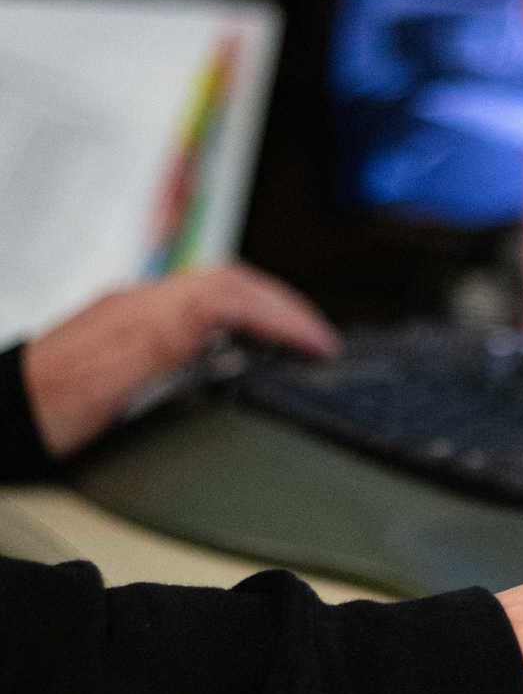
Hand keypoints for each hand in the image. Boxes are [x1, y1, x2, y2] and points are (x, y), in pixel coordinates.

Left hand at [21, 265, 340, 458]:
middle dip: (282, 306)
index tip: (319, 345)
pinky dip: (236, 320)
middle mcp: (142, 303)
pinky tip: (245, 345)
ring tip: (295, 339)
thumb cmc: (49, 410)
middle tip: (320, 341)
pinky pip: (197, 307)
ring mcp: (137, 312)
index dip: (282, 316)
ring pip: (214, 289)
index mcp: (144, 316)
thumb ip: (170, 352)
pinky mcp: (133, 328)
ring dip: (262, 309)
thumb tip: (226, 334)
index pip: (229, 295)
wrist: (7, 410)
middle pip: (228, 282)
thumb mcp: (113, 386)